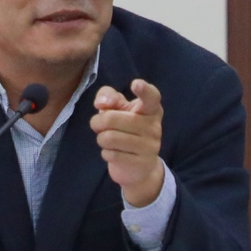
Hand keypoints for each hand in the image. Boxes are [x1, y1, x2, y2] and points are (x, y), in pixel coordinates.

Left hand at [90, 79, 164, 206]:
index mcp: (151, 108)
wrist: (139, 167)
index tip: (135, 84)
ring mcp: (150, 146)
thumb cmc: (125, 128)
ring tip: (105, 138)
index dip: (144, 89)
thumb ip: (108, 96)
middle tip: (98, 124)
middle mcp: (154, 126)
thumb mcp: (118, 108)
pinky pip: (111, 154)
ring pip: (109, 138)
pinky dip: (106, 152)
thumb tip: (102, 104)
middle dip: (97, 121)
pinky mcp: (142, 163)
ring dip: (100, 138)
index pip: (151, 96)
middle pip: (112, 118)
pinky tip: (112, 152)